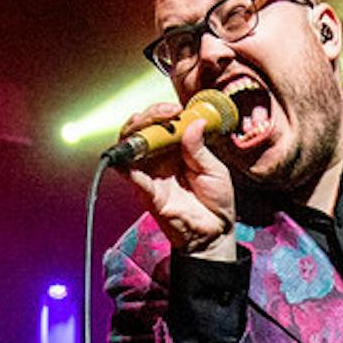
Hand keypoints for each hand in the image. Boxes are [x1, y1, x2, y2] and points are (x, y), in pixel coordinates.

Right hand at [115, 100, 237, 259]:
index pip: (161, 123)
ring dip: (137, 131)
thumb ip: (200, 148)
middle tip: (166, 113)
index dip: (163, 112)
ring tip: (154, 125)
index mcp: (177, 150)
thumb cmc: (216, 202)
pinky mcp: (147, 192)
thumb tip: (194, 123)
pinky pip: (129, 174)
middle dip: (149, 116)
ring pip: (130, 146)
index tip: (176, 109)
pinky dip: (126, 161)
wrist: (216, 234)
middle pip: (141, 130)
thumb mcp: (215, 170)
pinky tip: (135, 152)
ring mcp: (151, 174)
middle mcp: (160, 159)